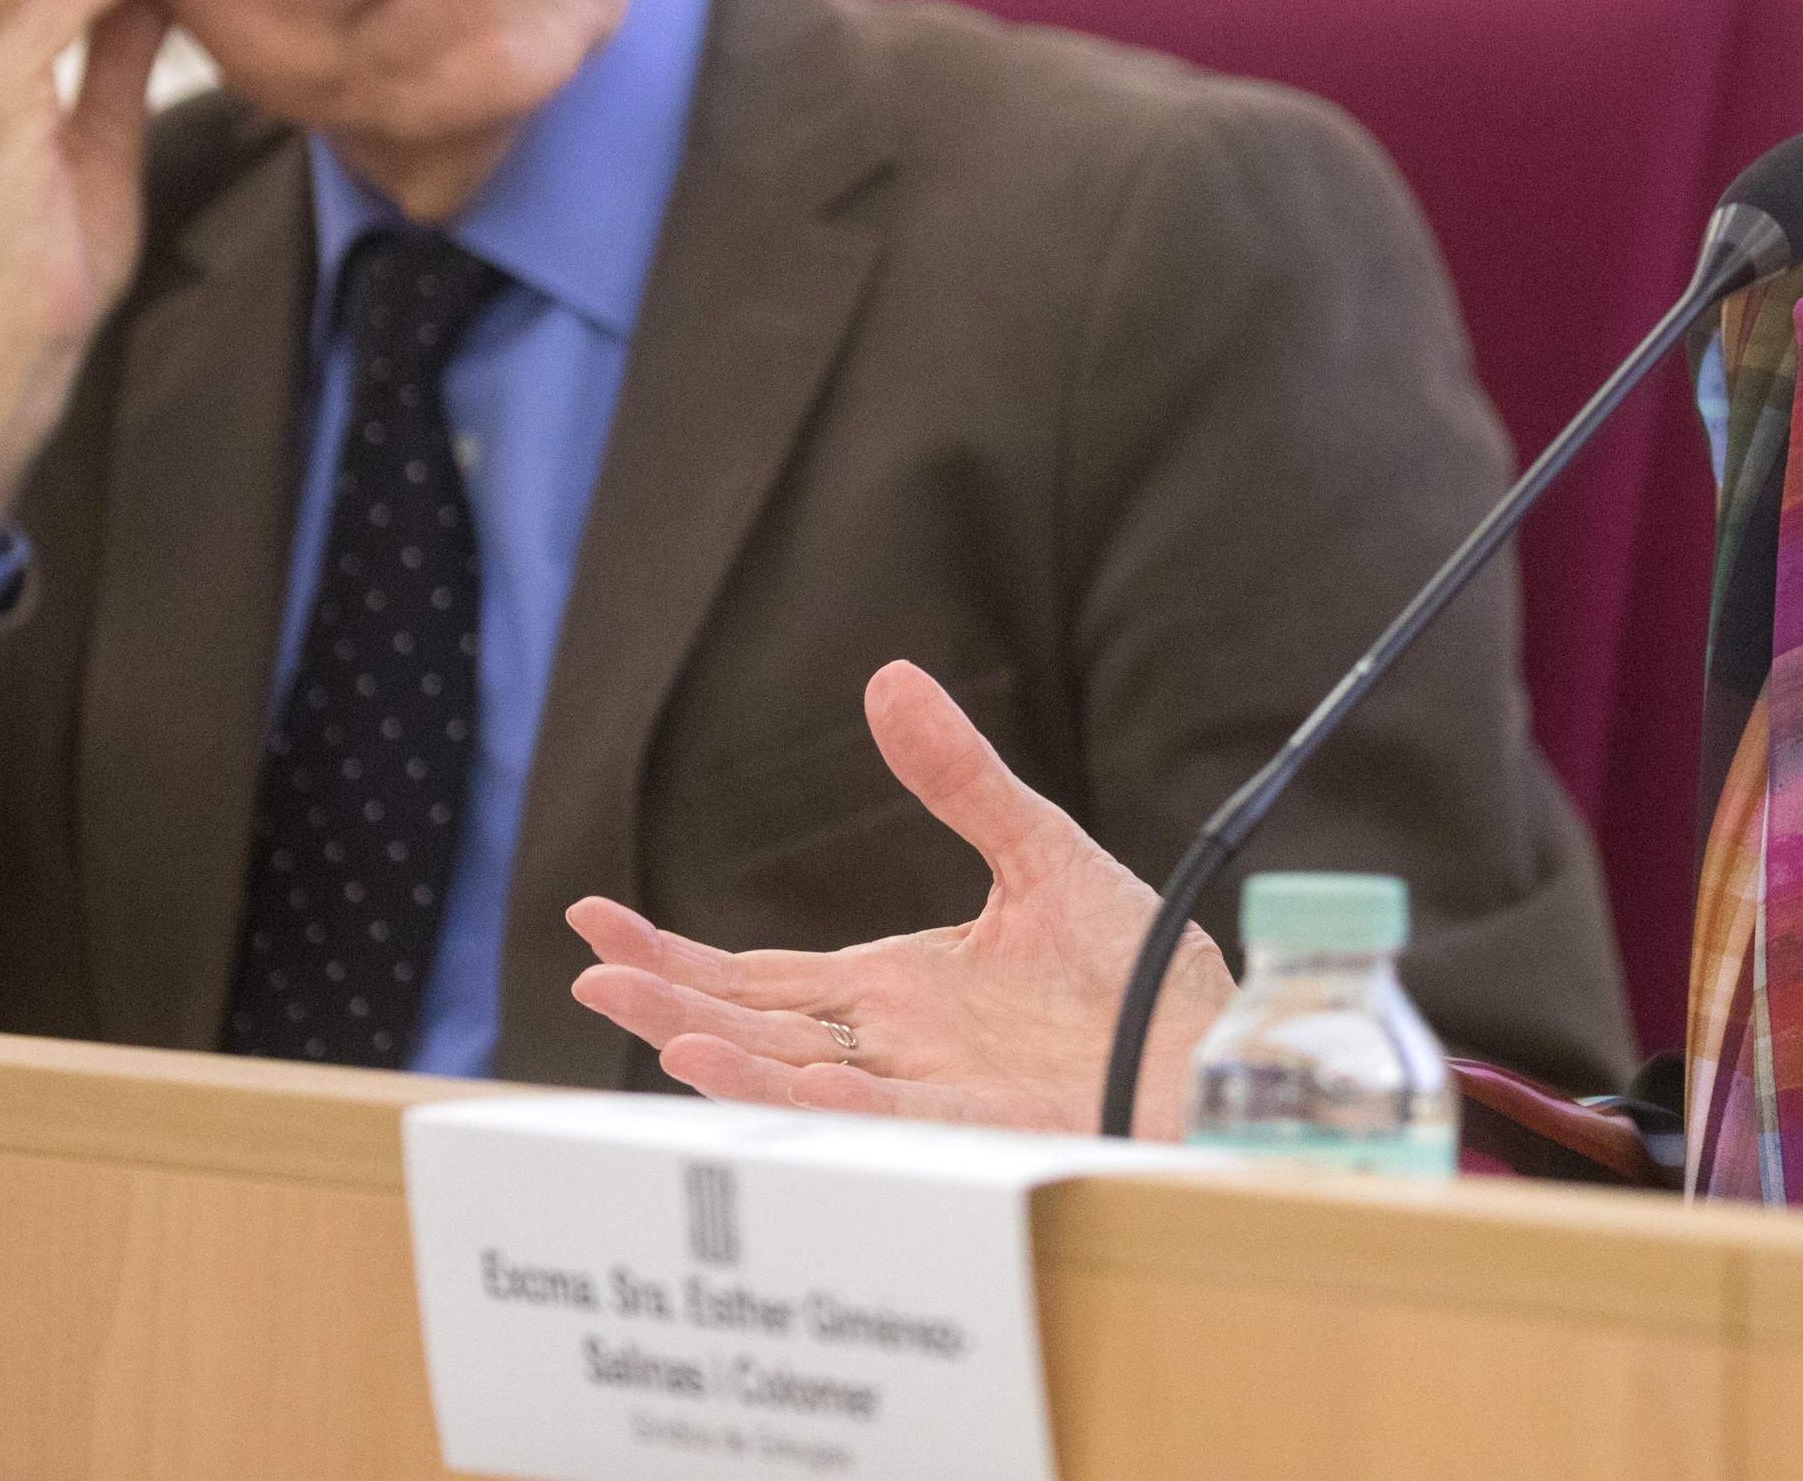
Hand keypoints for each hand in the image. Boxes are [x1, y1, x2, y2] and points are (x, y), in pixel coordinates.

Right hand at [570, 662, 1236, 1135]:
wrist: (1215, 1041)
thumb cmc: (1135, 966)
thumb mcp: (1037, 850)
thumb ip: (958, 777)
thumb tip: (887, 677)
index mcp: (894, 989)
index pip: (757, 978)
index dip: (675, 954)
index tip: (592, 926)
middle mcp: (895, 1046)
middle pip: (754, 1028)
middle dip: (669, 1002)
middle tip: (586, 974)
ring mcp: (932, 1091)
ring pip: (801, 1081)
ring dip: (727, 1059)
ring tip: (653, 1028)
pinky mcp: (985, 1126)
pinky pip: (894, 1123)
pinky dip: (835, 1110)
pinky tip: (788, 1087)